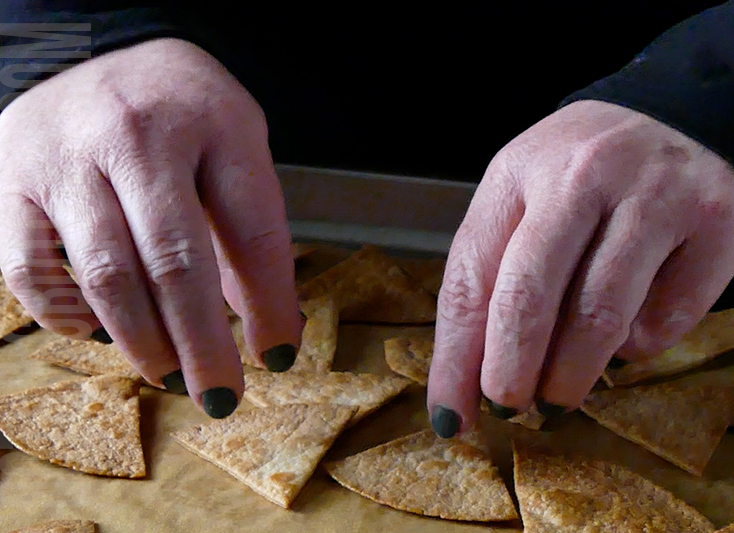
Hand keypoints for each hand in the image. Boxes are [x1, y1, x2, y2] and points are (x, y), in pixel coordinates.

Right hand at [0, 38, 301, 417]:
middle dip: (202, 343)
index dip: (269, 304)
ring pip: (105, 275)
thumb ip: (248, 225)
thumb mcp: (236, 143)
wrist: (94, 48)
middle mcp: (134, 137)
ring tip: (171, 373)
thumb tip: (263, 324)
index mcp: (211, 123)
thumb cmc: (181, 107)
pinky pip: (30, 272)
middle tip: (221, 396)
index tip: (279, 355)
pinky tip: (102, 331)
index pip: (253, 230)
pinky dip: (68, 318)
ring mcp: (65, 159)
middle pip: (175, 262)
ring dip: (144, 342)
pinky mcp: (11, 183)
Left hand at [426, 100, 733, 435]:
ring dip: (572, 375)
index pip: (471, 277)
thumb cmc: (580, 177)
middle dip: (510, 373)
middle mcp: (584, 173)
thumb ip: (493, 275)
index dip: (457, 358)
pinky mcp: (719, 220)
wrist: (676, 118)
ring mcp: (657, 192)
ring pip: (601, 316)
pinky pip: (669, 316)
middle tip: (509, 409)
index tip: (452, 415)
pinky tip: (626, 338)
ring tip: (559, 397)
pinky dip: (640, 346)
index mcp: (518, 170)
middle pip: (530, 296)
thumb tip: (468, 384)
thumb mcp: (523, 200)